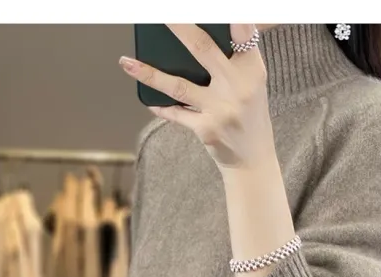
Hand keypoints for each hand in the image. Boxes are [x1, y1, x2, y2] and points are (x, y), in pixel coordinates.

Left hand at [119, 24, 275, 170]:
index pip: (243, 34)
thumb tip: (215, 29)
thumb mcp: (253, 82)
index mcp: (252, 70)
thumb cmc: (249, 114)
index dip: (232, 19)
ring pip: (178, 85)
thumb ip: (237, 57)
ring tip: (127, 62)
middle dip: (178, 28)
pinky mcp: (206, 129)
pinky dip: (160, 106)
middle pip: (202, 48)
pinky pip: (176, 113)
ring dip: (149, 73)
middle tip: (160, 15)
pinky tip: (147, 100)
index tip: (213, 8)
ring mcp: (220, 109)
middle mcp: (237, 87)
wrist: (252, 158)